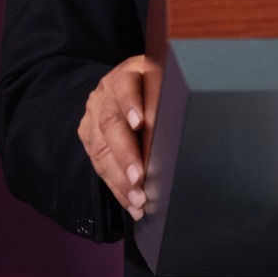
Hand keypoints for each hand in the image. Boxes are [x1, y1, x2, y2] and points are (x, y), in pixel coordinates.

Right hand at [78, 54, 154, 218]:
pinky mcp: (88, 135)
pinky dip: (116, 187)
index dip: (132, 104)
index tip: (140, 123)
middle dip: (125, 155)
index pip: (125, 86)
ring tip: (138, 200)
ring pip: (101, 149)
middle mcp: (105, 94)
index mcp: (126, 74)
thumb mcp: (162, 80)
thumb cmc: (153, 86)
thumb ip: (169, 94)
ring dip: (120, 179)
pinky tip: (130, 202)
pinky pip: (98, 164)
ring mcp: (93, 115)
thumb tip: (189, 117)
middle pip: (110, 124)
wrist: (124, 83)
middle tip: (140, 179)